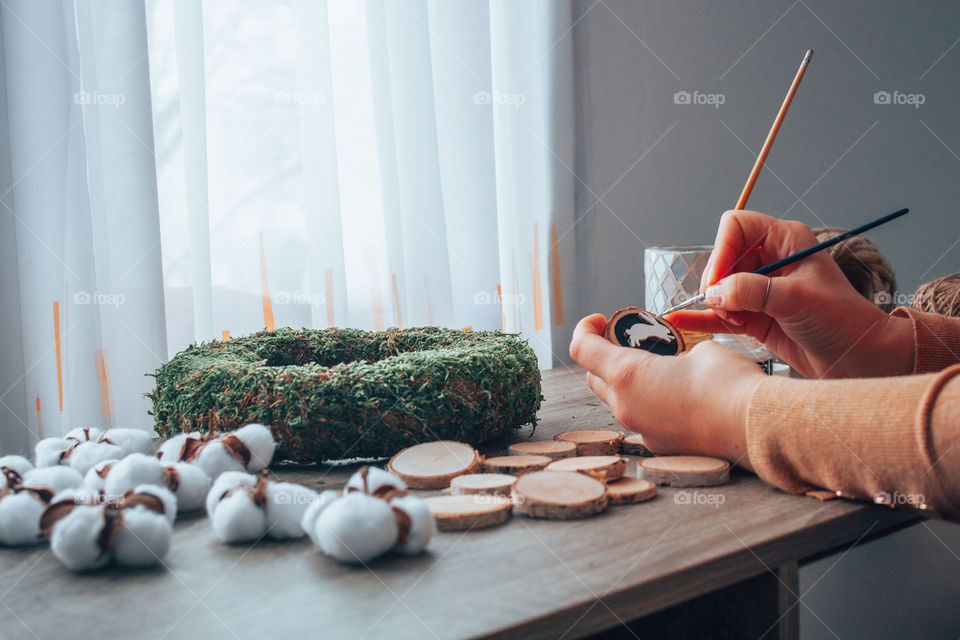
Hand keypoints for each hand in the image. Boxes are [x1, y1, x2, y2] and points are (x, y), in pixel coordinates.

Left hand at [569, 314, 765, 465]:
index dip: (585, 329)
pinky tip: (677, 396)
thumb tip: (678, 361)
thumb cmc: (729, 382)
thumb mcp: (700, 350)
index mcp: (628, 375)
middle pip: (594, 378)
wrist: (756, 427)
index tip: (599, 320)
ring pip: (618, 402)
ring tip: (658, 369)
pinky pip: (642, 420)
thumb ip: (675, 352)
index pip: (582, 349)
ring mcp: (641, 430)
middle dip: (604, 356)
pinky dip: (649, 404)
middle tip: (629, 342)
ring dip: (627, 383)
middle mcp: (626, 407)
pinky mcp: (660, 446)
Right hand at [667, 210, 913, 378]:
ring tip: (732, 320)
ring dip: (716, 303)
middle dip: (718, 281)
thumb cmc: (842, 321)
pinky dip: (701, 316)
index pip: (736, 226)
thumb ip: (751, 292)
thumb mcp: (796, 300)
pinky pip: (719, 312)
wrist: (860, 361)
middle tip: (726, 304)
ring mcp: (761, 290)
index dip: (723, 249)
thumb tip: (713, 293)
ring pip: (719, 287)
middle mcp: (770, 260)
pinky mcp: (755, 317)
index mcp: (785, 240)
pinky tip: (679, 319)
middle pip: (723, 258)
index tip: (720, 280)